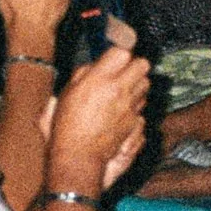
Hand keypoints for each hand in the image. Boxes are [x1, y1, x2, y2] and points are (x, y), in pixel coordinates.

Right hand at [44, 47, 151, 194]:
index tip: (114, 58)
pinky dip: (136, 106)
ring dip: (137, 85)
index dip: (119, 54)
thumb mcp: (63, 96)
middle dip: (134, 66)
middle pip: (143, 63)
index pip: (122, 51)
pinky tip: (123, 112)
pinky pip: (143, 105)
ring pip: (146, 83)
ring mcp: (130, 105)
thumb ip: (81, 75)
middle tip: (122, 74)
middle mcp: (118, 89)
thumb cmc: (64, 130)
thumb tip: (93, 66)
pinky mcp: (136, 120)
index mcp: (98, 80)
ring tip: (122, 93)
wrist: (77, 159)